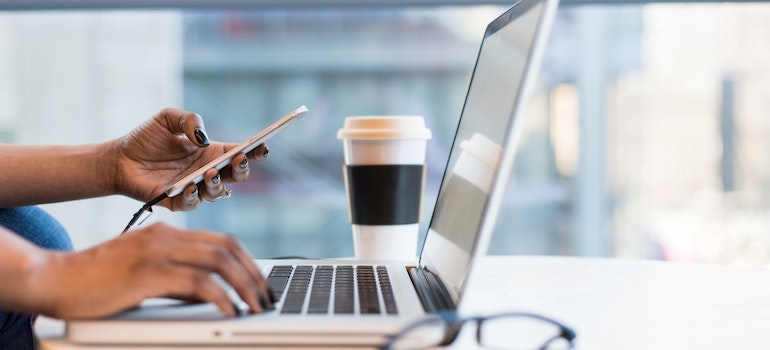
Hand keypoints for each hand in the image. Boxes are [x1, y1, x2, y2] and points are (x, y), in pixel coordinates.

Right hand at [37, 223, 271, 318]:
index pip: (222, 240)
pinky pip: (197, 283)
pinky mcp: (148, 273)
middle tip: (266, 297)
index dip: (248, 261)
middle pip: (227, 247)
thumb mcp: (144, 274)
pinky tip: (230, 311)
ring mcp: (157, 252)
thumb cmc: (96, 281)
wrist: (54, 279)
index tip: (260, 282)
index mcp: (166, 233)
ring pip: (219, 261)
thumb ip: (176, 279)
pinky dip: (220, 297)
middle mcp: (166, 236)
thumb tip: (209, 294)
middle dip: (254, 274)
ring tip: (256, 306)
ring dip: (244, 285)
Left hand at [111, 108, 267, 210]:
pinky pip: (191, 204)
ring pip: (217, 193)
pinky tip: (190, 186)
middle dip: (242, 169)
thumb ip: (189, 120)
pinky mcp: (176, 202)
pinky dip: (194, 197)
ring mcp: (194, 188)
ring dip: (218, 184)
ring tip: (210, 173)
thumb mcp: (167, 118)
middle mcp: (207, 172)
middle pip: (236, 176)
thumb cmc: (146, 138)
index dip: (254, 151)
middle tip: (239, 159)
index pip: (239, 153)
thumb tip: (203, 138)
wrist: (118, 158)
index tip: (262, 146)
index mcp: (211, 153)